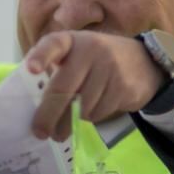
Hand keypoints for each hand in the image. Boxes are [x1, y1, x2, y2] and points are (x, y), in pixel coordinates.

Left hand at [24, 30, 164, 140]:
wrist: (142, 62)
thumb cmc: (95, 62)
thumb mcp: (76, 55)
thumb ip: (55, 71)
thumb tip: (32, 106)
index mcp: (71, 40)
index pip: (53, 44)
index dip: (41, 56)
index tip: (31, 70)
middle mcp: (89, 50)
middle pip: (63, 88)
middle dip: (48, 115)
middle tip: (40, 132)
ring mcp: (108, 67)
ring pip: (81, 107)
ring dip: (70, 122)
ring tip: (66, 126)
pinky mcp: (122, 86)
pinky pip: (98, 113)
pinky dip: (91, 118)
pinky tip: (93, 110)